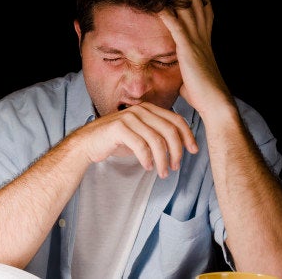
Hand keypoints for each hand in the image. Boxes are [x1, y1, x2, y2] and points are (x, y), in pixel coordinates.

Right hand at [74, 102, 197, 177]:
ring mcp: (129, 117)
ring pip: (156, 140)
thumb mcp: (140, 134)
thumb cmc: (116, 140)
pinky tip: (148, 167)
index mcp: (148, 109)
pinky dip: (147, 159)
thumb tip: (179, 146)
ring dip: (162, 159)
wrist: (88, 142)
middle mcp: (140, 110)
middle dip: (176, 151)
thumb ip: (157, 134)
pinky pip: (141, 145)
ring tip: (163, 172)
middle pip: (169, 130)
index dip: (187, 135)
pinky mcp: (119, 128)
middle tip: (175, 166)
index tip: (193, 150)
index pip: (176, 119)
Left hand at [157, 0, 231, 113]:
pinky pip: (175, 26)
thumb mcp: (193, 77)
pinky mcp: (187, 50)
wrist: (215, 102)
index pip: (205, 12)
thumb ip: (186, 70)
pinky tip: (159, 2)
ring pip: (187, 10)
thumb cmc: (204, 95)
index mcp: (206, 42)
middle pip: (196, 4)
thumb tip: (180, 77)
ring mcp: (196, 42)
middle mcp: (203, 38)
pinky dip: (167, 13)